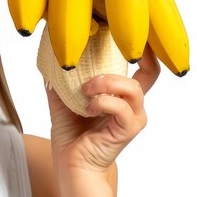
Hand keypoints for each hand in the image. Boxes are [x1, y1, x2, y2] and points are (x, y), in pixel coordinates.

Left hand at [46, 42, 159, 180]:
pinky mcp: (127, 130)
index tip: (126, 33)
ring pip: (132, 87)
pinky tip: (87, 106)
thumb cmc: (70, 133)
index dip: (144, 50)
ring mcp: (133, 117)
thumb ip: (59, 78)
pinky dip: (102, 101)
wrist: (70, 163)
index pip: (145, 68)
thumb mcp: (61, 98)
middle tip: (94, 64)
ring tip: (86, 89)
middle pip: (149, 72)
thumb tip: (48, 56)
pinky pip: (121, 107)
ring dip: (105, 82)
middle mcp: (133, 104)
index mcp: (121, 94)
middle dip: (122, 60)